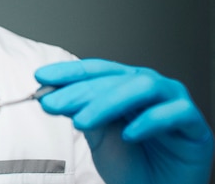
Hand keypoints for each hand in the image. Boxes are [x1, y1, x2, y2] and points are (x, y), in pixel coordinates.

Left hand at [35, 59, 213, 183]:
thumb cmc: (131, 163)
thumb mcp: (97, 136)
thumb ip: (79, 113)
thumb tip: (49, 94)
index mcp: (124, 85)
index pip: (95, 70)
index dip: (69, 72)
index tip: (40, 77)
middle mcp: (149, 87)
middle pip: (114, 79)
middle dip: (79, 91)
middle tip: (52, 103)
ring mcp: (173, 101)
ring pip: (142, 87)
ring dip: (108, 102)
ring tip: (82, 121)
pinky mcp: (194, 124)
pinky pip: (173, 113)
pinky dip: (148, 122)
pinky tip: (128, 136)